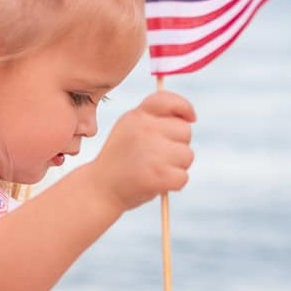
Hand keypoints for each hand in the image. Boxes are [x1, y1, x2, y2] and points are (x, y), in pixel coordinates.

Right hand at [93, 90, 195, 212]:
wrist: (99, 189)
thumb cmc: (119, 159)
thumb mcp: (128, 129)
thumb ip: (153, 119)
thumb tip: (189, 118)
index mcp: (137, 116)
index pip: (169, 101)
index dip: (185, 107)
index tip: (191, 118)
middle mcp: (145, 130)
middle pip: (185, 131)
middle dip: (178, 145)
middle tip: (158, 157)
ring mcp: (153, 152)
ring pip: (187, 155)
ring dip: (177, 166)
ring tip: (154, 170)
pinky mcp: (159, 175)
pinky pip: (183, 177)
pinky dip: (174, 184)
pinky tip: (156, 183)